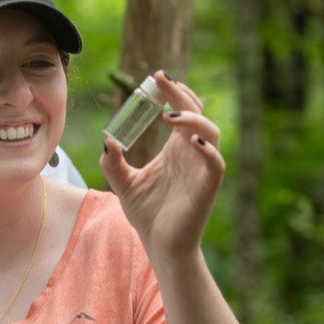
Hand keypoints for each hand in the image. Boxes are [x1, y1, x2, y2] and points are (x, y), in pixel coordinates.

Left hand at [99, 70, 224, 260]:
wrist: (160, 246)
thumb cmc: (147, 215)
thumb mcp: (123, 184)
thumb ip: (113, 163)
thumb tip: (107, 140)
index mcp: (176, 148)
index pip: (180, 110)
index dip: (172, 91)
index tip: (155, 77)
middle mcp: (191, 154)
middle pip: (196, 113)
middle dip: (181, 94)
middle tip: (161, 81)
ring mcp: (201, 169)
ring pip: (211, 132)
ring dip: (193, 119)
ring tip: (168, 115)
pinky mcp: (206, 188)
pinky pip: (216, 163)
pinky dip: (209, 150)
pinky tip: (192, 141)